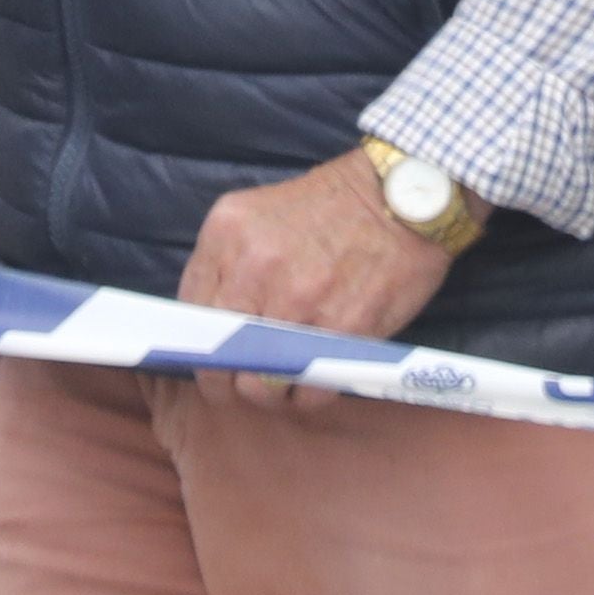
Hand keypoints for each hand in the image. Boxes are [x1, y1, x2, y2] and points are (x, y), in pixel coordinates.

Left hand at [177, 152, 461, 405]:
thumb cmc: (331, 206)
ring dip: (268, 393)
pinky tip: (312, 381)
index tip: (214, 357)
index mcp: (228, 235)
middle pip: (218, 360)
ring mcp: (299, 302)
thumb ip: (227, 263)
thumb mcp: (260, 213)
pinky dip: (306, 396)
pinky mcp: (341, 330)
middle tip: (244, 381)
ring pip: (259, 385)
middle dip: (226, 382)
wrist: (403, 198)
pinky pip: (307, 391)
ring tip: (281, 382)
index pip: (190, 315)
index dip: (199, 347)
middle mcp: (256, 268)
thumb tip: (206, 326)